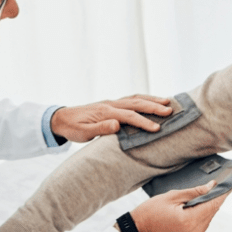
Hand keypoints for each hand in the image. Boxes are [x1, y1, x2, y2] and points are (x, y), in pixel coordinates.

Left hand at [50, 95, 171, 142]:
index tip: (157, 128)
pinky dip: (143, 99)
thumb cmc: (72, 128)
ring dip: (151, 100)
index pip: (129, 116)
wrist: (61, 119)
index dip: (144, 122)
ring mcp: (111, 103)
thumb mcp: (83, 133)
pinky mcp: (111, 104)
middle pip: (136, 103)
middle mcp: (110, 104)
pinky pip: (130, 99)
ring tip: (167, 102)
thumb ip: (100, 129)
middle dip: (153, 107)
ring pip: (135, 98)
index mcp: (105, 112)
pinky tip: (151, 102)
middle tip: (170, 111)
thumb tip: (117, 125)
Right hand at [127, 181, 228, 231]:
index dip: (222, 195)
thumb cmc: (150, 212)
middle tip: (218, 188)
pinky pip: (201, 228)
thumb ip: (194, 192)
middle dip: (214, 201)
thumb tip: (211, 187)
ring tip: (200, 200)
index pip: (212, 205)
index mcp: (188, 221)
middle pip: (211, 214)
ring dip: (206, 210)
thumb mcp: (171, 197)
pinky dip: (199, 219)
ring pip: (207, 221)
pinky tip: (193, 211)